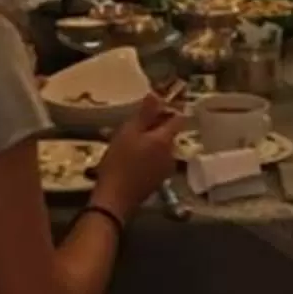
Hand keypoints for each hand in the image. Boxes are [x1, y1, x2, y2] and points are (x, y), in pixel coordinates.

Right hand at [93, 93, 185, 212]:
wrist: (114, 199)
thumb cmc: (119, 163)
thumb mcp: (128, 133)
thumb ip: (145, 113)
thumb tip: (157, 94)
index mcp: (165, 140)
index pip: (178, 118)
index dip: (168, 110)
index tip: (152, 108)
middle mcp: (171, 154)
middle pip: (167, 134)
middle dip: (152, 127)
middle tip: (130, 126)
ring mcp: (165, 170)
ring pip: (159, 148)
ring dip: (146, 142)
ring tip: (124, 143)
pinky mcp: (157, 181)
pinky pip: (154, 161)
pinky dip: (144, 156)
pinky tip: (126, 159)